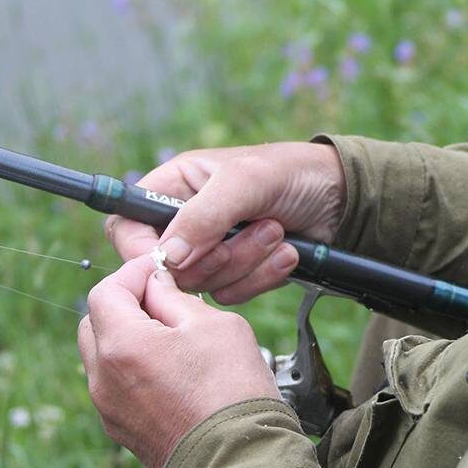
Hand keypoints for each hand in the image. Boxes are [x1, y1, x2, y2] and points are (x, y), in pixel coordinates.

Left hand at [77, 255, 281, 467]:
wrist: (239, 457)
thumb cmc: (231, 390)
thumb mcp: (213, 324)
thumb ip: (175, 297)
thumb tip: (157, 284)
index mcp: (122, 345)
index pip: (106, 291)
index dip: (133, 272)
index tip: (158, 268)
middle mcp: (104, 378)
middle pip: (96, 321)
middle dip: (125, 303)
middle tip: (163, 297)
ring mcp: (108, 407)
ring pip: (103, 354)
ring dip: (128, 335)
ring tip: (172, 335)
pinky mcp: (121, 428)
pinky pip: (115, 384)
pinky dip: (133, 366)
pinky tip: (172, 368)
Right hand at [104, 142, 345, 303]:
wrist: (340, 197)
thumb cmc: (291, 172)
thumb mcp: (246, 181)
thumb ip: (205, 215)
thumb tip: (168, 256)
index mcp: (173, 187)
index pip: (127, 228)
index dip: (143, 252)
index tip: (175, 261)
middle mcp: (185, 221)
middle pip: (168, 268)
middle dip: (218, 257)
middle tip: (257, 229)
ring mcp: (211, 250)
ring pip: (204, 285)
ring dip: (248, 263)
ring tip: (278, 232)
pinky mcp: (237, 272)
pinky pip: (232, 295)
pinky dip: (263, 277)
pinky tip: (288, 254)